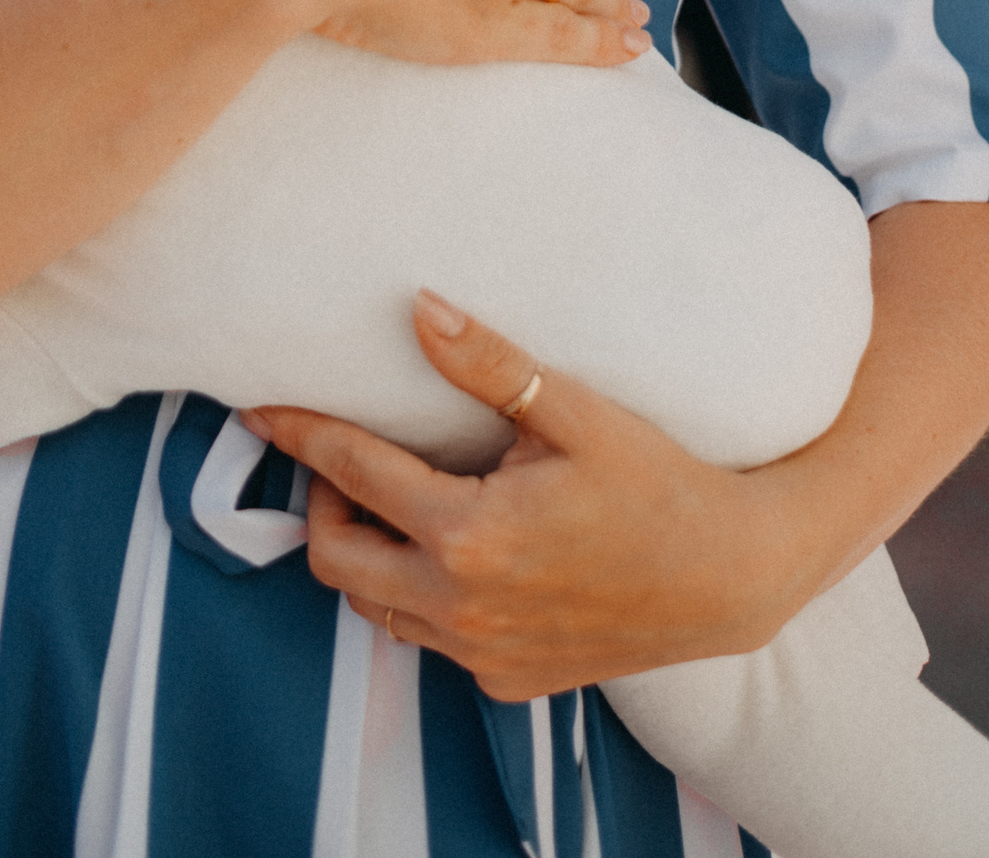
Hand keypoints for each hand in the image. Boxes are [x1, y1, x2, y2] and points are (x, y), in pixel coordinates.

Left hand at [244, 293, 809, 698]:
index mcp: (469, 535)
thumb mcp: (573, 412)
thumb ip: (487, 365)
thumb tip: (417, 308)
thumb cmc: (656, 482)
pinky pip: (429, 640)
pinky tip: (448, 553)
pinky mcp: (507, 681)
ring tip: (391, 500)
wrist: (729, 576)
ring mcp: (483, 653)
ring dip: (367, 554)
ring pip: (377, 608)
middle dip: (324, 504)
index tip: (259, 407)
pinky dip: (417, 597)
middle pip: (336, 560)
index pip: (352, 473)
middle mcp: (463, 607)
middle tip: (344, 460)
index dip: (299, 434)